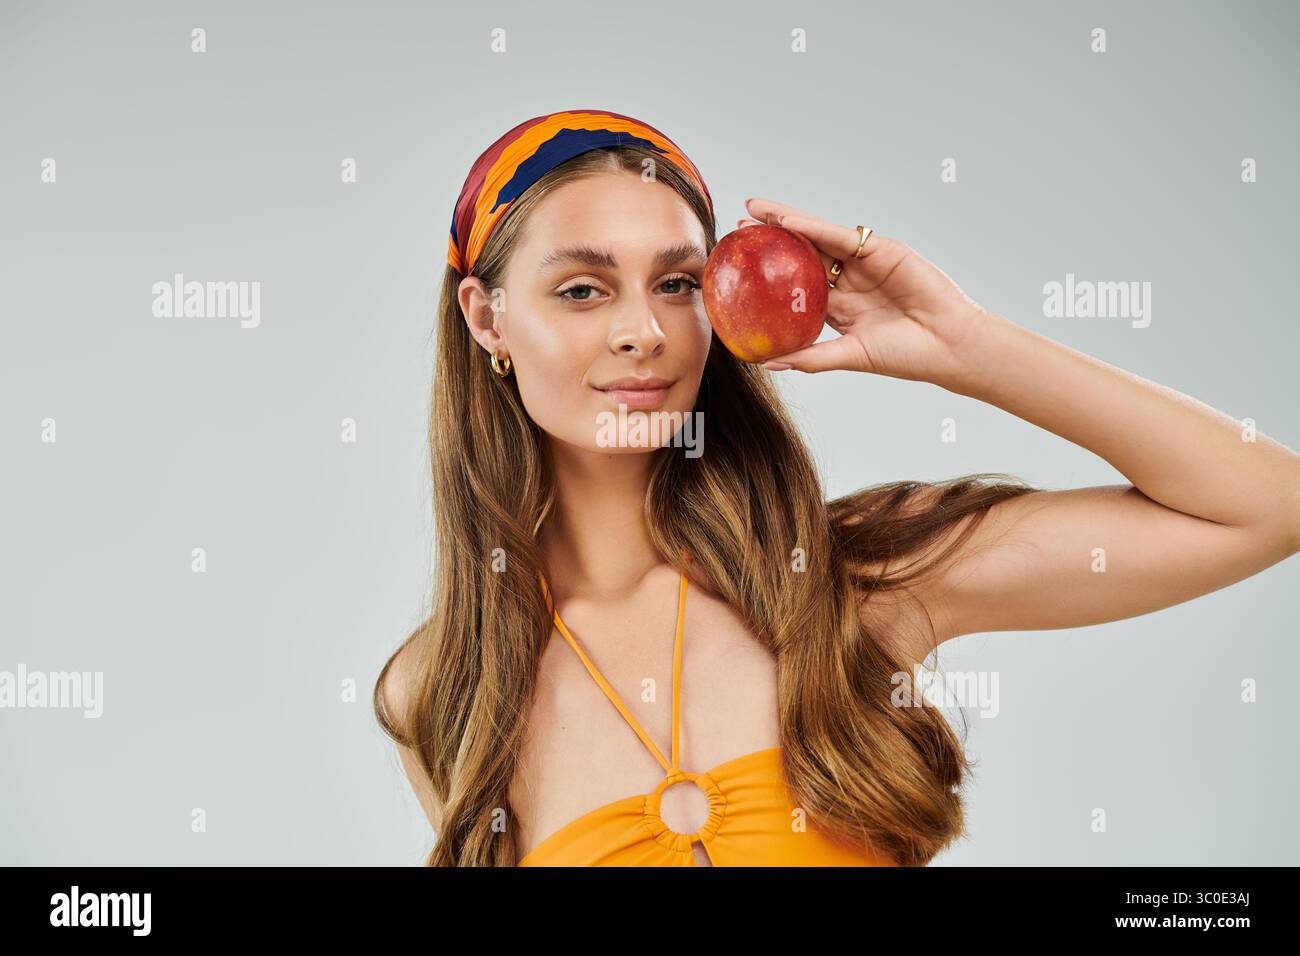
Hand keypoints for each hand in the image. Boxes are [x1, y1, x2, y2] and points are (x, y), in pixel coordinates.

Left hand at [741, 197, 991, 386]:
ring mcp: (864, 264)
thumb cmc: (906, 356)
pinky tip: (787, 221)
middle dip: (771, 239)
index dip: (768, 275)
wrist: (949, 346)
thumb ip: (810, 357)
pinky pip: (840, 236)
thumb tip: (767, 362)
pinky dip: (813, 227)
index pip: (795, 286)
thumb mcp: (849, 356)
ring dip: (785, 222)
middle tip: (737, 227)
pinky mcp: (881, 249)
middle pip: (802, 255)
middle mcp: (848, 282)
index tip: (738, 268)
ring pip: (817, 237)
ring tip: (754, 211)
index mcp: (839, 308)